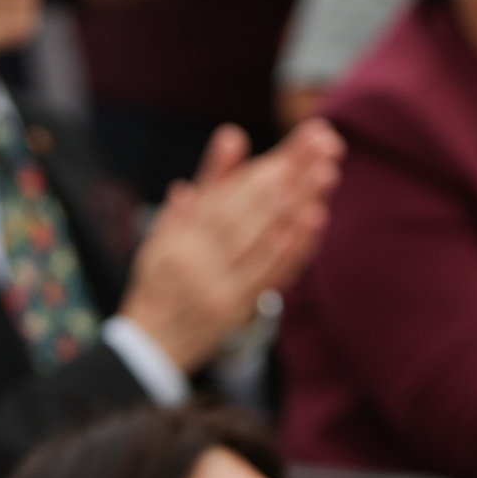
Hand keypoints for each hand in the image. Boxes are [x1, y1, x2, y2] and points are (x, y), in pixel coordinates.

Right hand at [117, 117, 343, 368]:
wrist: (151, 342)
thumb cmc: (162, 277)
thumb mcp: (170, 226)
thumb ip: (206, 184)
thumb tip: (233, 135)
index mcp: (178, 237)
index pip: (227, 195)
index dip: (263, 166)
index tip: (296, 140)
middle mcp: (195, 260)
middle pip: (249, 211)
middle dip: (289, 176)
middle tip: (324, 144)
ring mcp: (216, 287)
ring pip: (262, 239)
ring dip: (297, 205)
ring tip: (326, 172)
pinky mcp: (234, 310)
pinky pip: (267, 274)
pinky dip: (292, 248)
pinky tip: (314, 220)